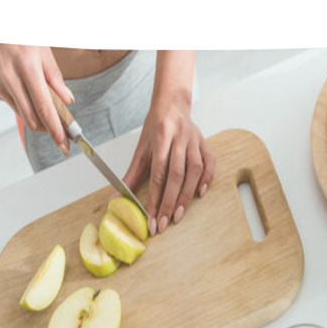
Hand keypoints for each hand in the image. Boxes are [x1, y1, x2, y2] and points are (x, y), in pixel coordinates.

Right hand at [0, 42, 73, 155]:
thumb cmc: (17, 33)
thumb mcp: (42, 49)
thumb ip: (55, 77)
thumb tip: (67, 100)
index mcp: (26, 68)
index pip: (44, 108)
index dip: (55, 129)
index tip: (64, 143)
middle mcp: (11, 80)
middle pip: (33, 120)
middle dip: (49, 131)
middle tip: (64, 135)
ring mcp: (1, 87)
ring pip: (25, 116)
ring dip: (40, 121)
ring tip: (52, 117)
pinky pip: (17, 107)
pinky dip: (28, 108)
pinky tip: (32, 97)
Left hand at [122, 53, 214, 234]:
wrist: (172, 104)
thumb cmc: (155, 127)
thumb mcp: (141, 149)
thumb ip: (132, 175)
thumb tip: (117, 197)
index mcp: (160, 136)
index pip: (158, 173)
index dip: (155, 198)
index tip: (152, 218)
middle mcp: (180, 138)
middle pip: (176, 174)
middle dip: (170, 201)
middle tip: (165, 222)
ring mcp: (194, 140)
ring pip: (195, 170)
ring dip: (187, 195)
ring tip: (179, 214)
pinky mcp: (204, 143)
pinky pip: (209, 163)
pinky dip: (207, 179)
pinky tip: (200, 194)